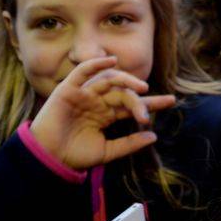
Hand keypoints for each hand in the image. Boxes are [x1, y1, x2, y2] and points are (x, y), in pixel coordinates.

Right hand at [30, 56, 175, 169]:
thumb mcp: (108, 151)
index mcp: (106, 114)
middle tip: (146, 114)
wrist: (49, 158)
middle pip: (124, 93)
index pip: (133, 104)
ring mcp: (84, 94)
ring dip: (126, 81)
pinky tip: (112, 61)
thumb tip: (154, 135)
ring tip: (141, 89)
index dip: (152, 102)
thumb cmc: (75, 155)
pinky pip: (83, 72)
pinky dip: (96, 64)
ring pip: (109, 81)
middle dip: (138, 100)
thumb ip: (129, 144)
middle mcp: (97, 101)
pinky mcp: (68, 90)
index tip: (171, 101)